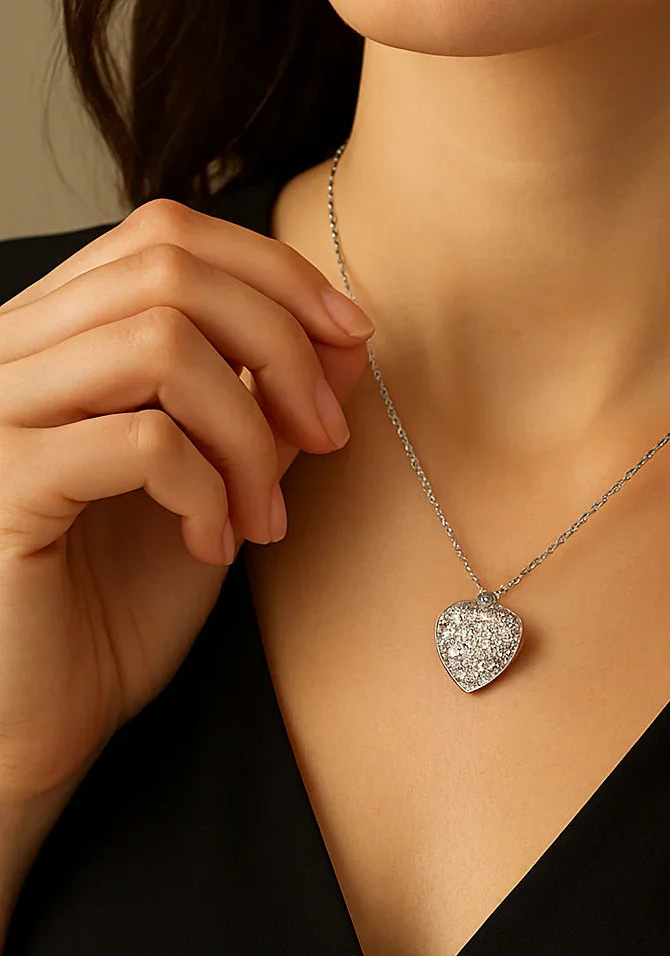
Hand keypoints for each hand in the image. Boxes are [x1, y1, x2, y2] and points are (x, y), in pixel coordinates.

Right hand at [0, 197, 370, 814]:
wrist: (37, 721)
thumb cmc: (117, 601)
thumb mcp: (218, 479)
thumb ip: (267, 399)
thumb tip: (348, 331)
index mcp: (55, 333)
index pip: (164, 234)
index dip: (273, 271)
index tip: (350, 339)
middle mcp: (10, 353)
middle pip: (169, 270)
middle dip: (281, 342)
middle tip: (328, 433)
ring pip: (158, 342)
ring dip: (248, 428)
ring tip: (264, 511)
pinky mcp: (4, 488)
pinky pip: (140, 441)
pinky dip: (207, 489)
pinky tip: (214, 546)